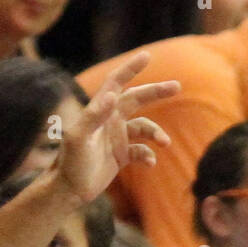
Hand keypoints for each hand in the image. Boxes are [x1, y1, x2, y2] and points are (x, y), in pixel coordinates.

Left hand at [55, 50, 178, 205]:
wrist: (70, 189)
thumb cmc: (71, 162)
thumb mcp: (79, 137)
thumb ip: (95, 115)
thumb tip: (114, 96)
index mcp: (100, 111)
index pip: (117, 83)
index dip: (131, 69)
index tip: (147, 56)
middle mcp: (110, 120)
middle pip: (137, 99)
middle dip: (156, 92)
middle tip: (177, 86)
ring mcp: (117, 138)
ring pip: (144, 128)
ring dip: (156, 133)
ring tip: (165, 143)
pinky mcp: (121, 156)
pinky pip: (141, 151)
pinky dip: (148, 156)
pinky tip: (150, 164)